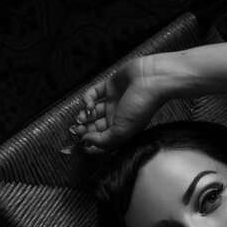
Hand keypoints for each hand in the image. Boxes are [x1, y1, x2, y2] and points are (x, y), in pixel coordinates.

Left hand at [69, 40, 226, 151]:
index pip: (101, 142)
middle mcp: (116, 119)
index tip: (75, 147)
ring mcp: (112, 103)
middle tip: (75, 129)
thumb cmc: (141, 107)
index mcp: (121, 132)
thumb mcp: (121, 131)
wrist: (150, 80)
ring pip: (91, 112)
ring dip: (83, 116)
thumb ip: (102, 140)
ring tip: (81, 117)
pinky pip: (93, 94)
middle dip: (83, 130)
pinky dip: (87, 99)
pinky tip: (89, 104)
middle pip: (93, 128)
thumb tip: (85, 140)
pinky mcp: (109, 87)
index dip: (87, 146)